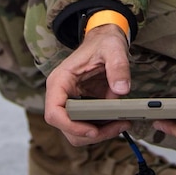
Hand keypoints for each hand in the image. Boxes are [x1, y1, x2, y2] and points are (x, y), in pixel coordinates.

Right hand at [43, 24, 134, 146]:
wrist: (105, 40)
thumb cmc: (103, 42)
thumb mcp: (113, 49)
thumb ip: (118, 67)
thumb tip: (121, 90)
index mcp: (60, 81)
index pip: (54, 113)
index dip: (70, 126)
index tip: (93, 130)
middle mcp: (61, 94)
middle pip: (66, 128)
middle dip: (90, 134)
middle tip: (116, 127)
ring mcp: (71, 103)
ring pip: (77, 132)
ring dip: (99, 134)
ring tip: (122, 124)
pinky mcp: (83, 107)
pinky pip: (88, 126)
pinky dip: (103, 130)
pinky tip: (119, 121)